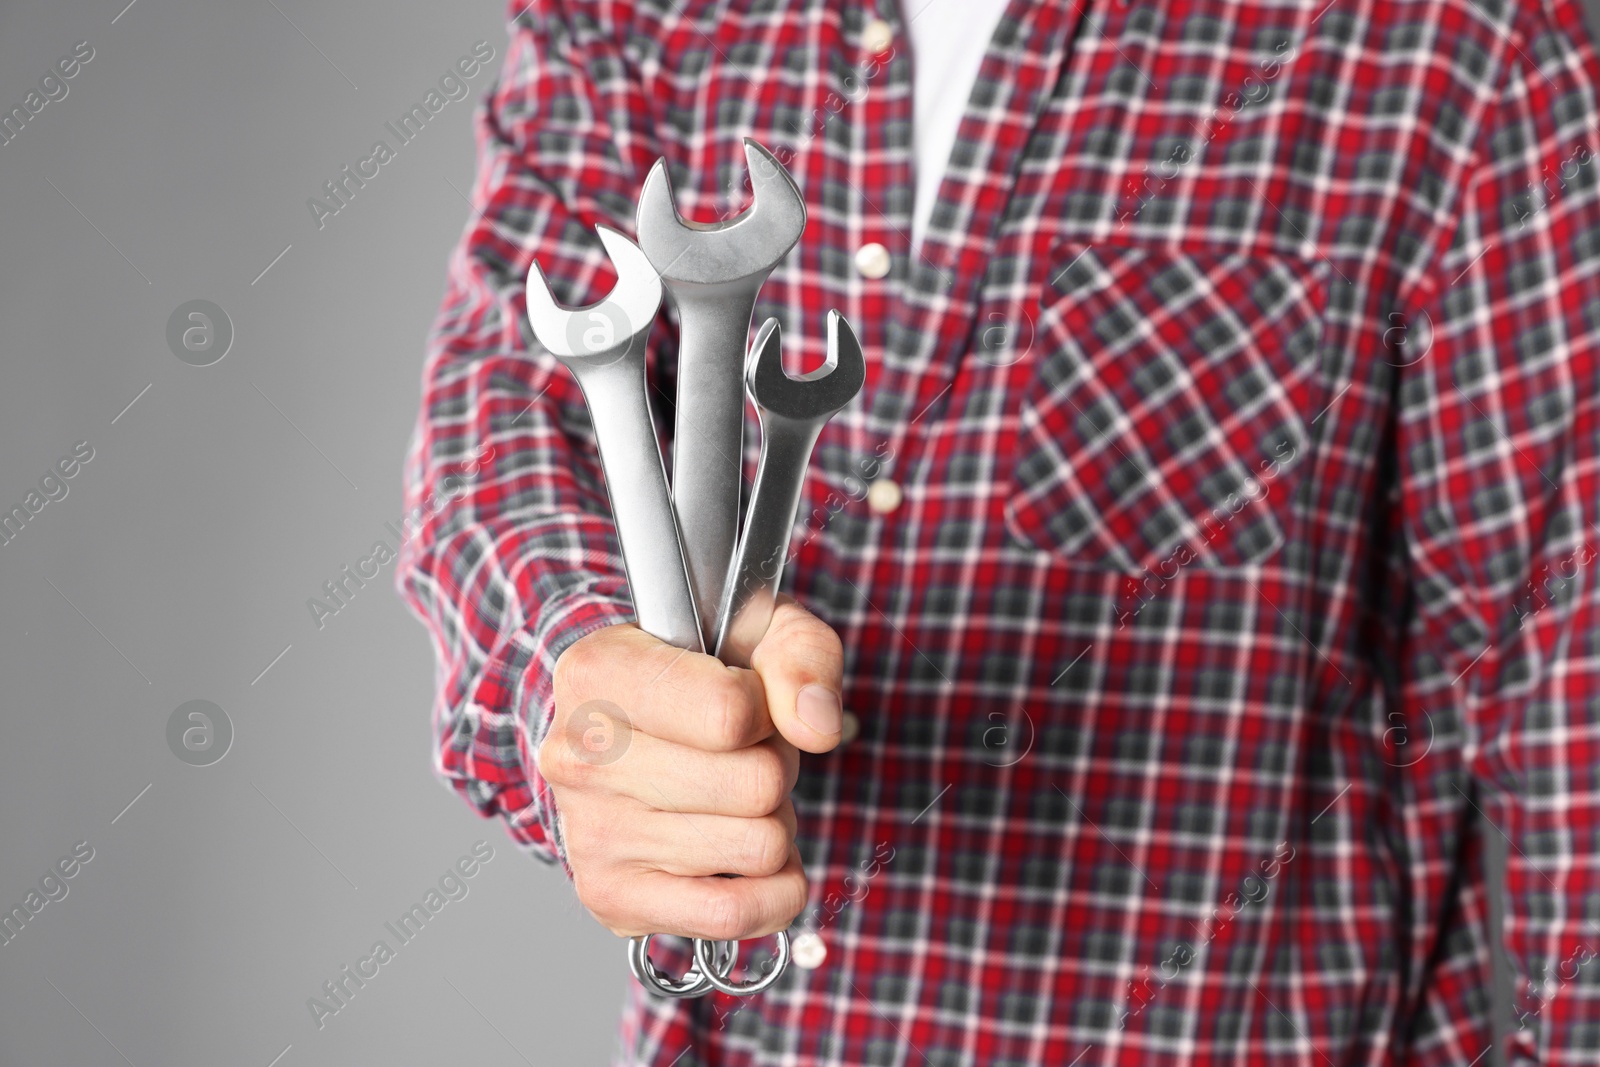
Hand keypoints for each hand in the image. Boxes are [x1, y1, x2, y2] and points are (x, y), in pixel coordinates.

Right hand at [537, 597, 843, 941]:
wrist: (625, 725)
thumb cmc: (698, 671)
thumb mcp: (759, 628)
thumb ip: (802, 656)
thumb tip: (817, 729)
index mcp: (598, 673)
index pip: (729, 714)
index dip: (767, 709)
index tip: (747, 700)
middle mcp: (580, 757)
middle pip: (754, 786)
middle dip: (775, 768)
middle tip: (744, 753)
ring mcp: (591, 834)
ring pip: (758, 848)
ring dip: (771, 822)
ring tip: (732, 794)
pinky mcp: (612, 897)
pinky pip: (732, 916)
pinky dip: (772, 891)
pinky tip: (749, 856)